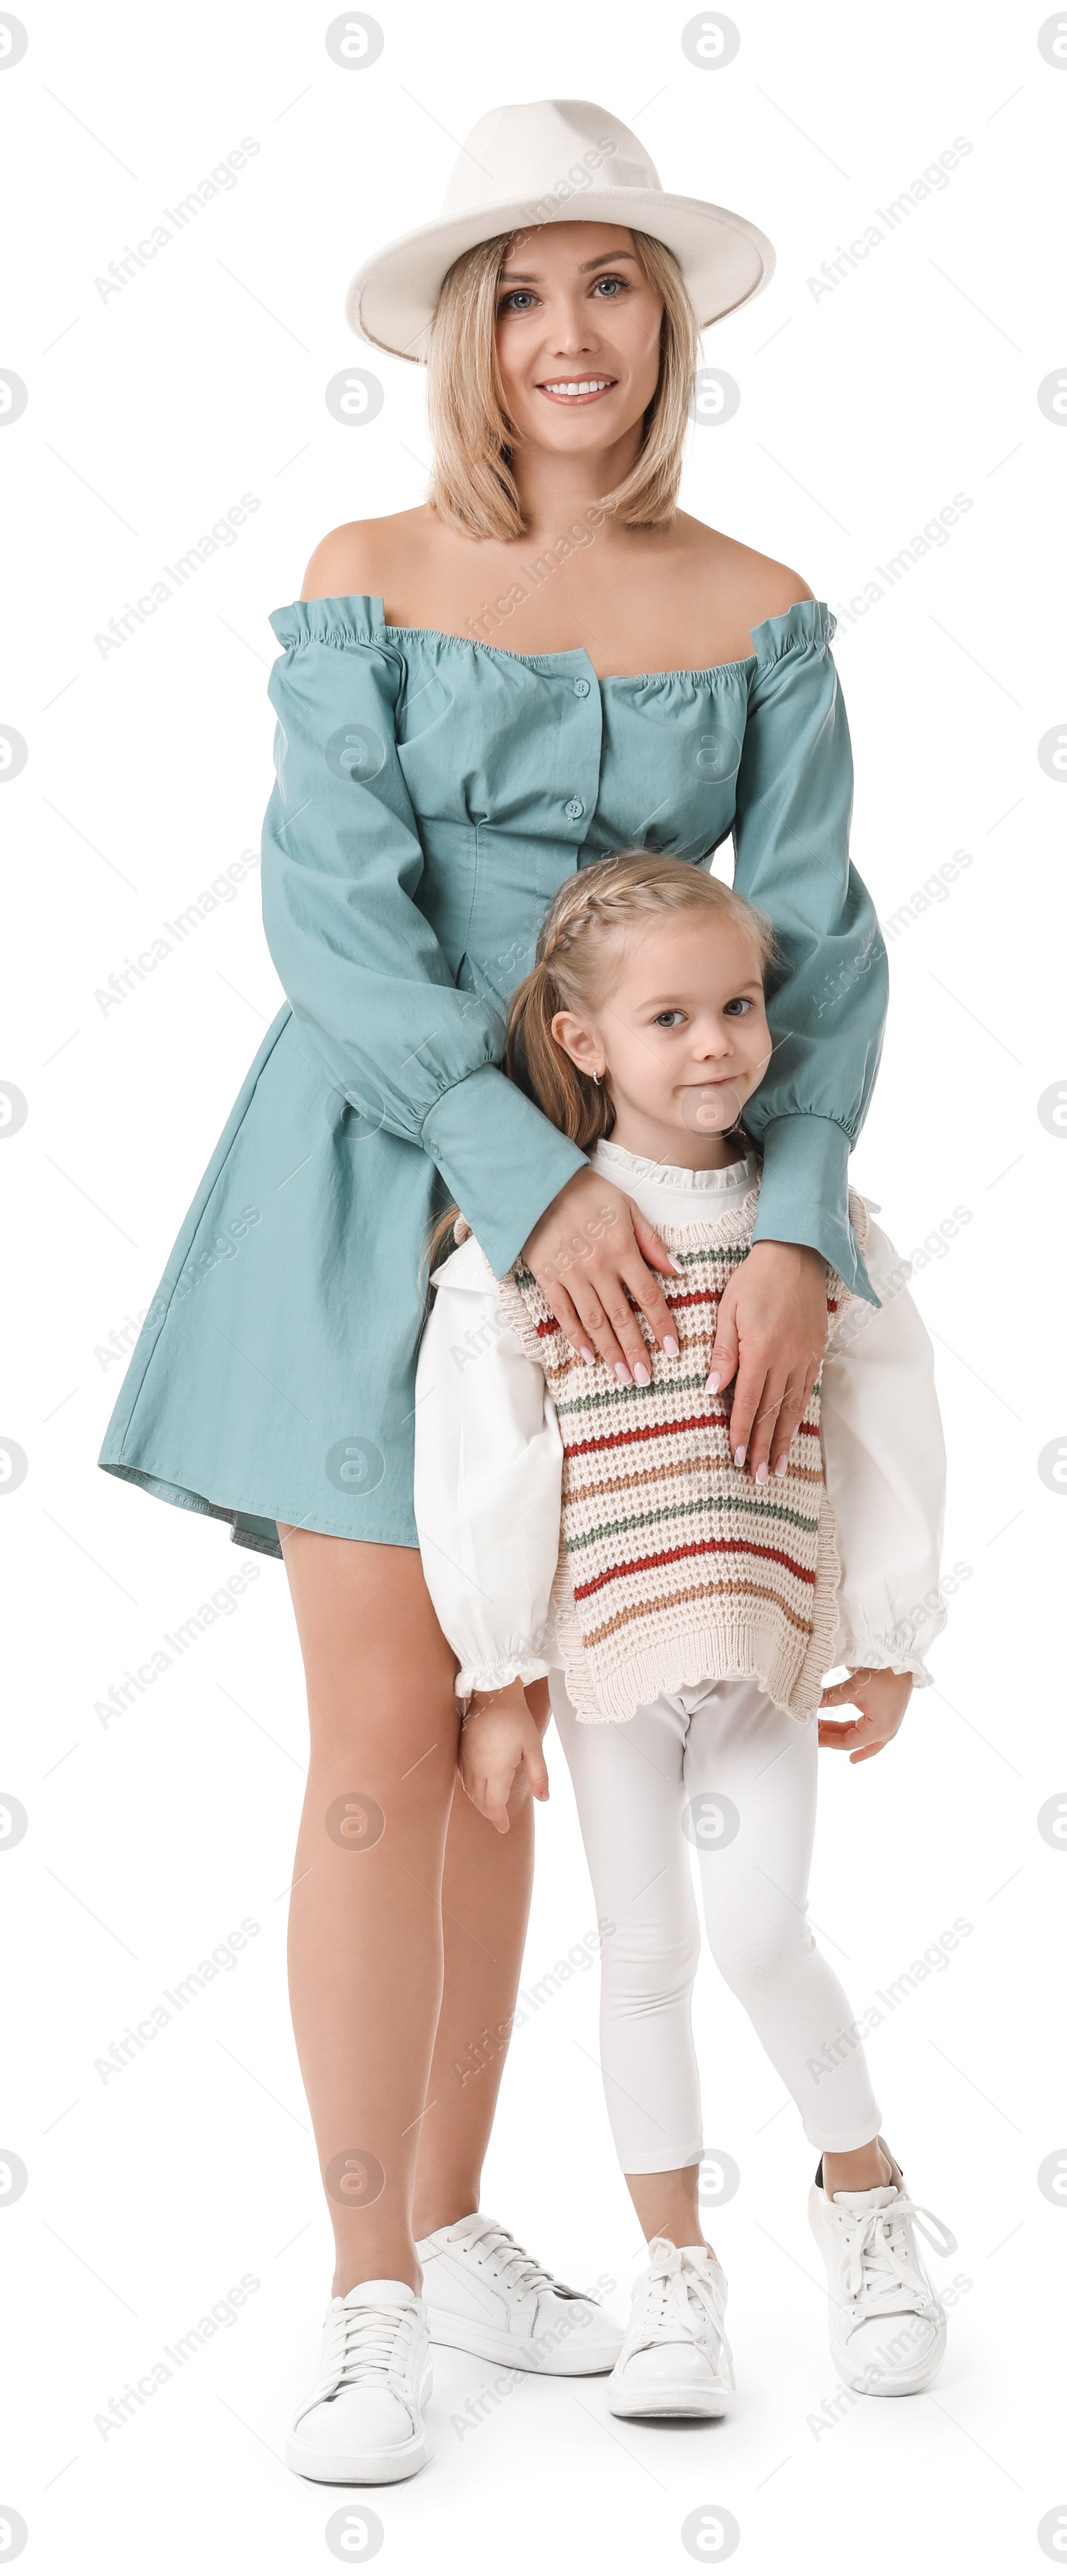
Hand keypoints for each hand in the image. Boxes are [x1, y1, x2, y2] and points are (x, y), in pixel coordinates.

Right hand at [459, 1681, 549, 1831]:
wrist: (493, 1693)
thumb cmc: (516, 1718)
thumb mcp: (534, 1747)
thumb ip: (539, 1775)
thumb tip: (544, 1798)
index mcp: (496, 1770)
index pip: (494, 1805)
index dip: (499, 1819)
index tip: (505, 1828)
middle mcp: (477, 1768)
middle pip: (480, 1801)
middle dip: (490, 1813)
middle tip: (500, 1820)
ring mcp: (466, 1759)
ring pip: (469, 1791)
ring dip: (479, 1802)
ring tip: (490, 1807)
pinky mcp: (460, 1751)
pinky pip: (463, 1778)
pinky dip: (471, 1789)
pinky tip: (478, 1787)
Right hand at [522, 1168, 679, 1385]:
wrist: (539, 1184)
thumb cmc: (589, 1193)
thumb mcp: (628, 1208)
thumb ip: (652, 1241)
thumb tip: (678, 1270)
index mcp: (622, 1250)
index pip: (648, 1295)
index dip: (661, 1324)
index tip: (673, 1349)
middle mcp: (598, 1268)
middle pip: (621, 1317)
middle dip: (636, 1350)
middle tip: (645, 1378)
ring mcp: (571, 1275)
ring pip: (594, 1322)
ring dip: (610, 1352)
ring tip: (622, 1376)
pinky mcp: (548, 1278)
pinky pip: (563, 1314)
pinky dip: (576, 1338)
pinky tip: (589, 1357)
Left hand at [710, 1240, 828, 1479]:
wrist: (796, 1255)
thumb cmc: (754, 1280)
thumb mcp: (727, 1311)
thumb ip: (722, 1353)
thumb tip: (713, 1390)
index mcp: (761, 1349)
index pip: (748, 1402)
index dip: (741, 1432)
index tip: (736, 1457)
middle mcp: (786, 1359)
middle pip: (772, 1413)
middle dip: (763, 1448)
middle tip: (758, 1477)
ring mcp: (804, 1358)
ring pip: (792, 1408)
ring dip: (783, 1441)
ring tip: (778, 1468)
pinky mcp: (816, 1353)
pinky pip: (806, 1392)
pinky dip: (798, 1416)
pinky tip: (792, 1433)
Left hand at [818, 1667, 911, 1761]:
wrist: (902, 1662)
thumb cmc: (885, 1676)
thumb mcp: (853, 1689)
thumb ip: (831, 1697)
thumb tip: (813, 1701)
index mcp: (878, 1730)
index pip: (846, 1742)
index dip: (827, 1739)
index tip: (814, 1736)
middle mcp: (885, 1733)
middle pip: (853, 1741)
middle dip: (832, 1737)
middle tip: (814, 1733)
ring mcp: (887, 1726)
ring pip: (860, 1738)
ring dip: (842, 1734)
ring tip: (824, 1733)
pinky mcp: (886, 1718)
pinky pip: (869, 1735)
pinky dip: (857, 1737)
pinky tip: (851, 1750)